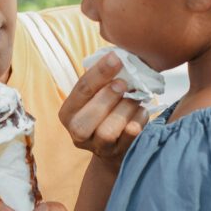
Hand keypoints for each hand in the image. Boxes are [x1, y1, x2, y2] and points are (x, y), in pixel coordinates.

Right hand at [60, 53, 147, 167]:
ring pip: (108, 131)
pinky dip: (138, 119)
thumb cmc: (105, 110)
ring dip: (125, 109)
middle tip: (124, 83)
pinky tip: (141, 110)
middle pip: (89, 116)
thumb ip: (100, 80)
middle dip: (109, 96)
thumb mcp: (96, 95)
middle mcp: (77, 133)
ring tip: (135, 98)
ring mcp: (97, 147)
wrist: (115, 146)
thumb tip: (117, 56)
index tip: (116, 58)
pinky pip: (129, 137)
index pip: (81, 90)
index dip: (99, 73)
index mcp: (68, 113)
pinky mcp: (117, 154)